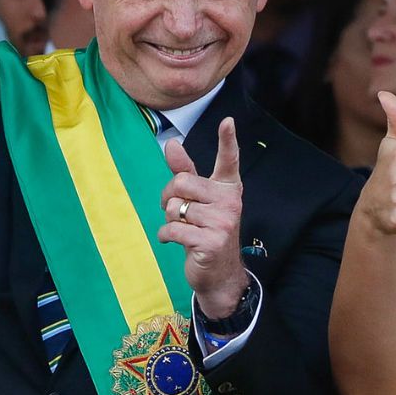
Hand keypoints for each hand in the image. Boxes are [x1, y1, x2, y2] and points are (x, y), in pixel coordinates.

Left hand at [158, 117, 246, 317]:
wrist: (218, 273)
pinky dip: (165, 236)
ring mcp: (222, 222)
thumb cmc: (206, 230)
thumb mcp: (198, 200)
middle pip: (182, 182)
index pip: (229, 160)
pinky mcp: (210, 242)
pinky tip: (175, 241)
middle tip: (176, 210)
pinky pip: (172, 229)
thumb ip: (186, 172)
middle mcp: (230, 202)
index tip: (228, 121)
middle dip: (169, 196)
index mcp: (228, 188)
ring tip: (182, 229)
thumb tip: (172, 144)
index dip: (227, 140)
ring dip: (169, 220)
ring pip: (175, 207)